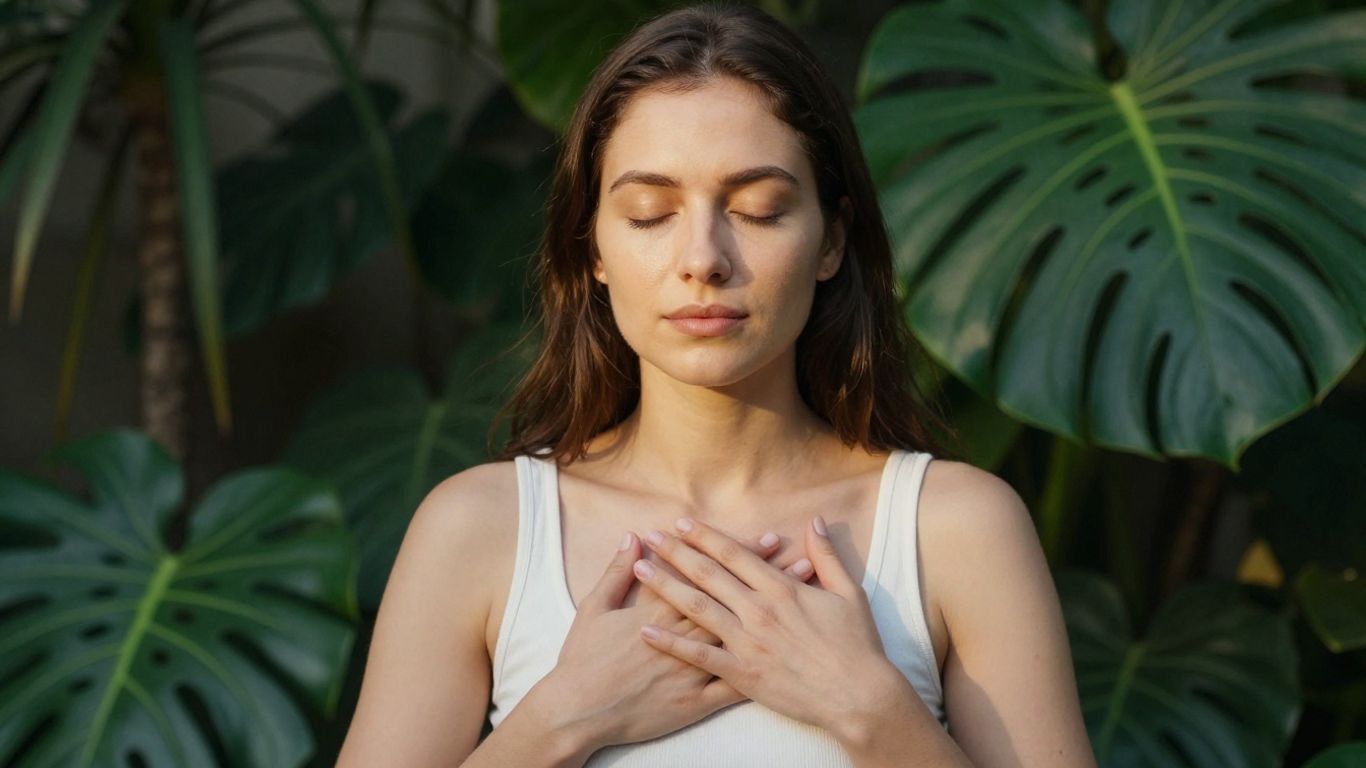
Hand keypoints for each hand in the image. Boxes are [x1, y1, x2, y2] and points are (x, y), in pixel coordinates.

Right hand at [531, 529, 816, 750]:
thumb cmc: (583, 660)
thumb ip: (616, 571)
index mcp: (659, 611)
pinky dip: (758, 673)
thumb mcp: (594, 608)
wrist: (578, 710)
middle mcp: (681, 637)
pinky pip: (730, 689)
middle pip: (732, 602)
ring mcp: (690, 671)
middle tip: (799, 559)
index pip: (708, 576)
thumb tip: (632, 539)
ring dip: (771, 619)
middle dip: (767, 580)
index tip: (767, 539)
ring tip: (803, 603)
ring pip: (739, 640)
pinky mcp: (692, 703)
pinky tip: (787, 661)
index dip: (740, 557)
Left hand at [632, 516, 892, 733]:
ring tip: (640, 570)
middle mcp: (759, 611)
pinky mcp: (742, 673)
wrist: (858, 695)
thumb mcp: (849, 593)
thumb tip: (815, 521)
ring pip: (698, 608)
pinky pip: (699, 655)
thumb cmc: (856, 645)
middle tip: (650, 537)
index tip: (681, 523)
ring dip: (666, 587)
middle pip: (708, 574)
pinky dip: (671, 642)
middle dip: (676, 553)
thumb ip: (826, 556)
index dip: (705, 537)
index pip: (734, 554)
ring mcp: (747, 642)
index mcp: (781, 589)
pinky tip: (646, 631)